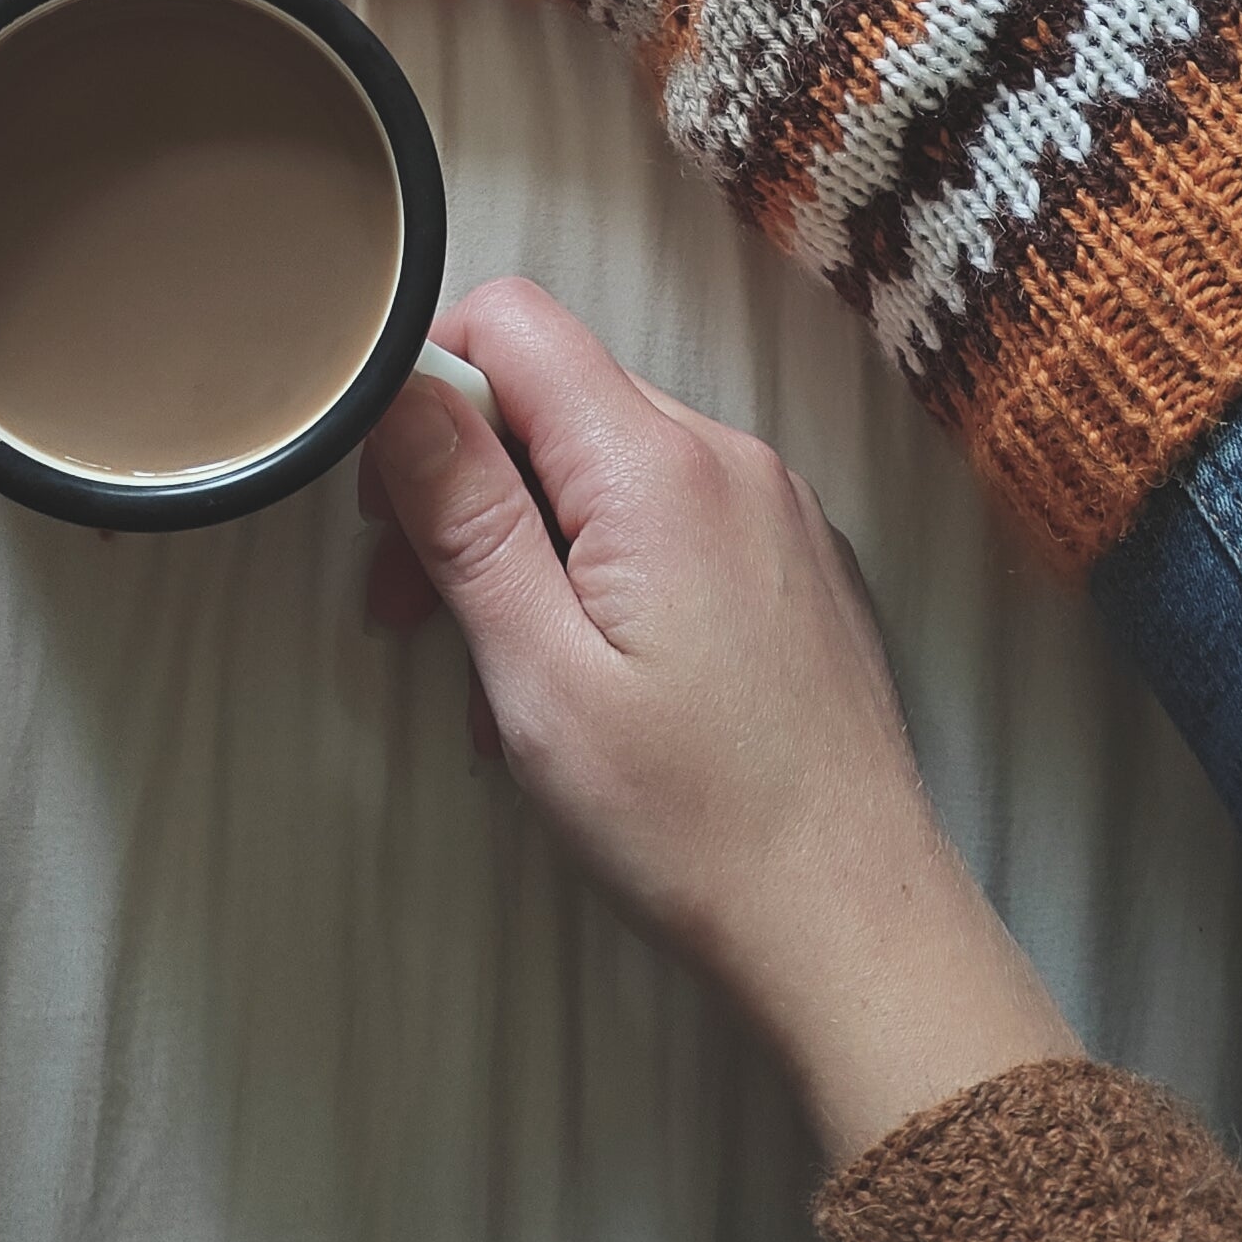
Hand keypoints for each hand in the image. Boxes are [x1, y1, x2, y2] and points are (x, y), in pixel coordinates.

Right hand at [359, 280, 1075, 1166]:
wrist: (851, 920)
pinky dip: (601, 571)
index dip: (426, 390)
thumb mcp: (538, 673)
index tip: (390, 505)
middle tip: (411, 611)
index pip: (512, 322)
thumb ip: (465, 515)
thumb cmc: (691, 818)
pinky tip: (582, 683)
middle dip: (465, 486)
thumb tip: (399, 392)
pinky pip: (669, 518)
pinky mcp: (793, 563)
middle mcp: (729, 456)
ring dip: (527, 543)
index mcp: (659, 466)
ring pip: (605, 466)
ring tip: (498, 677)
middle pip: (554, 398)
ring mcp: (773, 509)